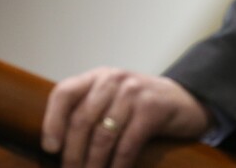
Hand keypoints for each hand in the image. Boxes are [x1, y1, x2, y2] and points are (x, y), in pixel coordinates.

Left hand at [41, 67, 212, 167]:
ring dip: (93, 165)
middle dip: (72, 155)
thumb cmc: (140, 106)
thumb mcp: (113, 99)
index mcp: (97, 77)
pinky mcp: (152, 109)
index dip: (52, 121)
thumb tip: (57, 147)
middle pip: (81, 120)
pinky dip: (118, 166)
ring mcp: (134, 93)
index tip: (50, 148)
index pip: (64, 93)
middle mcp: (113, 80)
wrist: (184, 100)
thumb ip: (89, 111)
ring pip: (103, 136)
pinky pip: (127, 145)